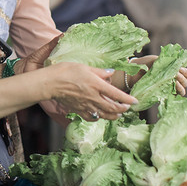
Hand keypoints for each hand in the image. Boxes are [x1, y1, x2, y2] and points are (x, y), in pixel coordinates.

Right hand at [20, 37, 136, 120]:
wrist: (50, 83)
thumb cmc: (65, 71)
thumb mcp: (85, 67)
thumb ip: (100, 72)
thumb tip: (111, 73)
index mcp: (96, 85)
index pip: (117, 94)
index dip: (128, 99)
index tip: (135, 101)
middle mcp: (93, 97)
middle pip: (112, 108)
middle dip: (122, 109)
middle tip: (128, 108)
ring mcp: (86, 105)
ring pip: (104, 115)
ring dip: (113, 116)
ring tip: (118, 114)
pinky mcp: (78, 110)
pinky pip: (92, 117)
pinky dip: (99, 118)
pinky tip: (100, 116)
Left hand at [125, 55, 186, 96]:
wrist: (133, 73)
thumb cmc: (145, 64)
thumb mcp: (157, 60)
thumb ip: (168, 63)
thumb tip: (178, 68)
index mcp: (175, 70)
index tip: (181, 69)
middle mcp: (174, 79)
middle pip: (186, 82)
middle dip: (183, 78)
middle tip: (176, 75)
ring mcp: (170, 86)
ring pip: (182, 89)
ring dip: (180, 86)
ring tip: (174, 82)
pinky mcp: (164, 93)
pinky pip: (174, 95)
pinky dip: (175, 93)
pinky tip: (173, 91)